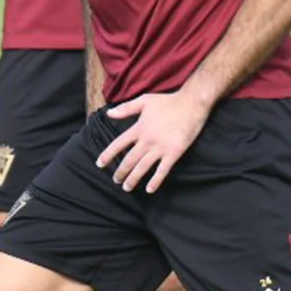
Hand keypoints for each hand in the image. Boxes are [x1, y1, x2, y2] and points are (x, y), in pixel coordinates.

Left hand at [95, 92, 210, 193]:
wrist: (191, 104)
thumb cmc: (167, 102)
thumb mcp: (144, 101)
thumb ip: (126, 108)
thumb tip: (109, 114)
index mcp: (139, 128)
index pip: (118, 144)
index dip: (107, 155)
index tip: (99, 164)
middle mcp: (147, 140)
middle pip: (129, 160)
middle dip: (121, 172)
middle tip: (116, 180)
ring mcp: (160, 148)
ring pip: (142, 167)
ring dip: (133, 179)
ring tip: (127, 187)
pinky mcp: (174, 153)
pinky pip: (162, 170)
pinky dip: (155, 181)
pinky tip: (149, 189)